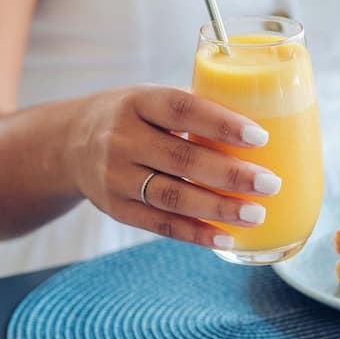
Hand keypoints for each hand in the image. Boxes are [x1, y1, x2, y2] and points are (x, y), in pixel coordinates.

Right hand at [67, 85, 279, 249]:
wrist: (68, 145)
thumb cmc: (133, 118)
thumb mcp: (151, 100)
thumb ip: (194, 111)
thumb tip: (267, 126)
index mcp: (138, 102)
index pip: (182, 109)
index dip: (221, 123)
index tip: (260, 137)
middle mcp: (122, 139)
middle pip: (182, 159)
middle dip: (231, 175)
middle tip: (271, 184)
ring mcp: (116, 177)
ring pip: (173, 196)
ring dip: (218, 208)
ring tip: (256, 213)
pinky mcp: (116, 209)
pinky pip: (160, 225)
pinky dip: (196, 233)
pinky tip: (226, 238)